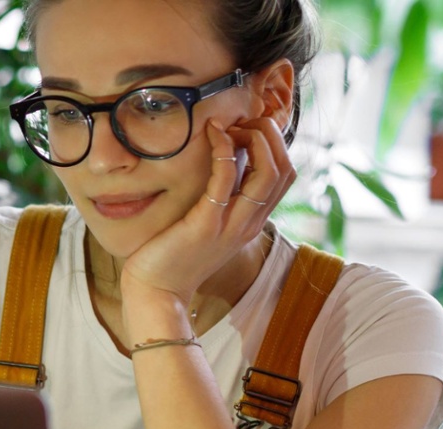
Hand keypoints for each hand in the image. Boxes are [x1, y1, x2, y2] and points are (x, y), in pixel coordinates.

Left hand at [118, 117, 296, 306]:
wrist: (157, 292)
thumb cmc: (174, 255)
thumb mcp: (208, 224)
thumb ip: (221, 199)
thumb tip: (224, 162)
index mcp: (252, 222)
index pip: (285, 175)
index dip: (274, 144)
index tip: (246, 130)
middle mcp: (249, 223)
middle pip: (285, 169)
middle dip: (270, 136)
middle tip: (241, 122)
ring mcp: (231, 225)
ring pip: (268, 173)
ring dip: (255, 139)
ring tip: (229, 125)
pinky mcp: (206, 223)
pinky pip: (226, 179)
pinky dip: (224, 150)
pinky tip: (212, 134)